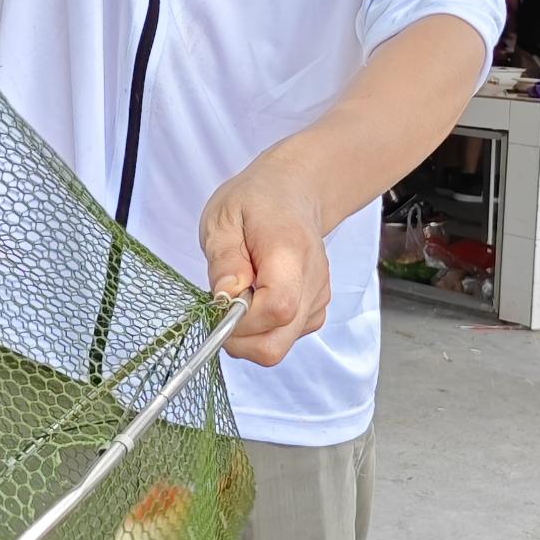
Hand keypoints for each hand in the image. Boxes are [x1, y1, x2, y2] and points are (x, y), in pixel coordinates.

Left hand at [200, 155, 331, 368]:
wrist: (294, 194)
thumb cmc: (257, 203)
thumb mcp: (223, 217)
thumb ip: (223, 259)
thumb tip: (226, 298)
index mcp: (290, 252)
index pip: (277, 309)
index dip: (241, 320)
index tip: (220, 302)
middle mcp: (313, 281)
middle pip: (278, 342)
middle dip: (239, 338)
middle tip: (224, 305)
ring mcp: (318, 298)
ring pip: (278, 346)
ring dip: (248, 333)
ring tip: (242, 292)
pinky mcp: (315, 310)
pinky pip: (284, 339)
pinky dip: (262, 329)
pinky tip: (256, 298)